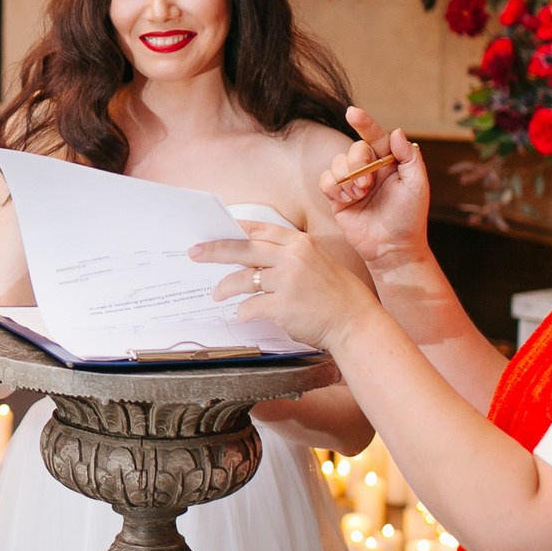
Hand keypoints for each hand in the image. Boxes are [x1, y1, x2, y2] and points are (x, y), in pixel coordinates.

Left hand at [192, 221, 382, 353]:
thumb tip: (251, 259)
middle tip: (195, 253)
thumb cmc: (336, 295)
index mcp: (300, 243)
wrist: (356, 322)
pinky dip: (243, 313)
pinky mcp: (283, 306)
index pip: (259, 229)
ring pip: (243, 279)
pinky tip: (242, 316)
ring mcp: (288, 281)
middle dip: (215, 250)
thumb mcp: (316, 262)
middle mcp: (293, 257)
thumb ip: (287, 256)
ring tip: (217, 294)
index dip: (234, 229)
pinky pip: (251, 307)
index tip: (215, 229)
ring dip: (225, 288)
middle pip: (243, 248)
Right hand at [320, 106, 431, 271]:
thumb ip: (409, 158)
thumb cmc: (409, 218)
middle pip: (353, 149)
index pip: (375, 136)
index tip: (352, 112)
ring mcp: (352, 182)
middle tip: (367, 184)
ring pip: (336, 163)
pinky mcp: (337, 197)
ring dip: (346, 178)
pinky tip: (347, 201)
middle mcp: (370, 169)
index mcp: (389, 162)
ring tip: (359, 195)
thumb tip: (396, 132)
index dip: (364, 123)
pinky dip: (334, 188)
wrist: (392, 248)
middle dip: (357, 162)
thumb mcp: (417, 186)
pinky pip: (326, 180)